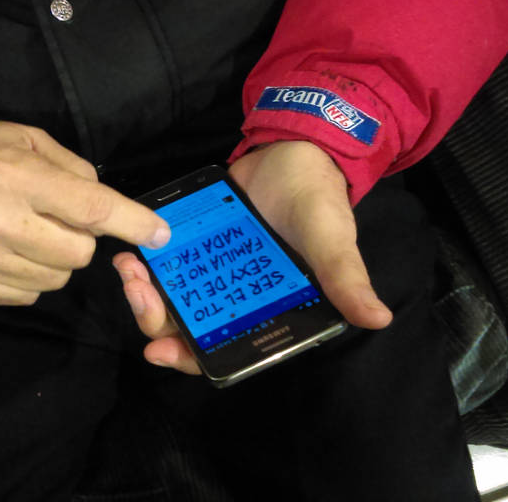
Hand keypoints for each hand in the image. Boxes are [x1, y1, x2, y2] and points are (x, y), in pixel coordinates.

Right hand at [0, 108, 169, 305]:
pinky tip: (5, 249)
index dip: (132, 222)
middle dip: (80, 239)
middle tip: (58, 218)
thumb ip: (73, 170)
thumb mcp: (24, 138)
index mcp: (15, 175)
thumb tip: (111, 209)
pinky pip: (24, 295)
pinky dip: (28, 276)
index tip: (160, 234)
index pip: (90, 209)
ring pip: (54, 281)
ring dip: (54, 260)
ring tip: (27, 232)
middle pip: (78, 254)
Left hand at [113, 141, 391, 373]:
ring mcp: (211, 272)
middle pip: (185, 327)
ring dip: (143, 292)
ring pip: (169, 297)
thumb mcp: (333, 241)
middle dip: (155, 319)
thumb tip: (379, 319)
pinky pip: (165, 262)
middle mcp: (234, 301)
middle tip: (138, 293)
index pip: (223, 350)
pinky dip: (145, 262)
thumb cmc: (320, 202)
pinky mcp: (195, 244)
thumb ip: (346, 279)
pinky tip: (129, 251)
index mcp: (266, 314)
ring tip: (128, 270)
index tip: (160, 351)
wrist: (296, 150)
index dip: (191, 357)